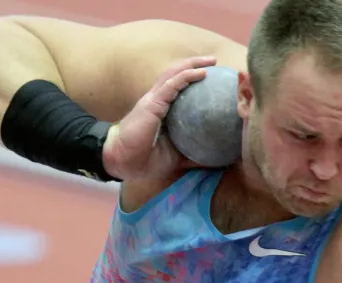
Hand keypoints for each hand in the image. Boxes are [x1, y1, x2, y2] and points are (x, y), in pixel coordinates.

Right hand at [102, 55, 215, 180]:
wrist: (125, 163)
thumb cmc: (146, 160)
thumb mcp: (176, 156)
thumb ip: (193, 152)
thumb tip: (215, 157)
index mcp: (161, 110)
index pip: (178, 88)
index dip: (193, 79)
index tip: (214, 78)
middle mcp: (157, 101)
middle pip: (177, 75)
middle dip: (195, 65)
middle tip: (215, 61)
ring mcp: (154, 100)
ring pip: (174, 75)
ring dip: (192, 65)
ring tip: (211, 61)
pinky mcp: (152, 104)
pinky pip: (172, 85)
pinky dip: (186, 77)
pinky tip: (201, 73)